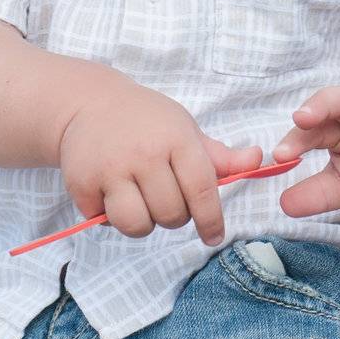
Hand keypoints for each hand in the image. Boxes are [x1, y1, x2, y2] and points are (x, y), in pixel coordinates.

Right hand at [59, 77, 262, 246]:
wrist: (88, 103)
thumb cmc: (147, 121)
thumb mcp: (185, 130)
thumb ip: (220, 155)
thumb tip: (258, 160)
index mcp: (176, 139)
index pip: (202, 192)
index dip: (211, 221)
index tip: (213, 235)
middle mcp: (144, 154)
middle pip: (171, 215)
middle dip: (174, 216)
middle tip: (165, 198)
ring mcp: (110, 169)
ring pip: (137, 225)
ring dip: (143, 223)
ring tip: (140, 202)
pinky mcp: (81, 183)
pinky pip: (105, 221)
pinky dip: (111, 216)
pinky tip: (112, 194)